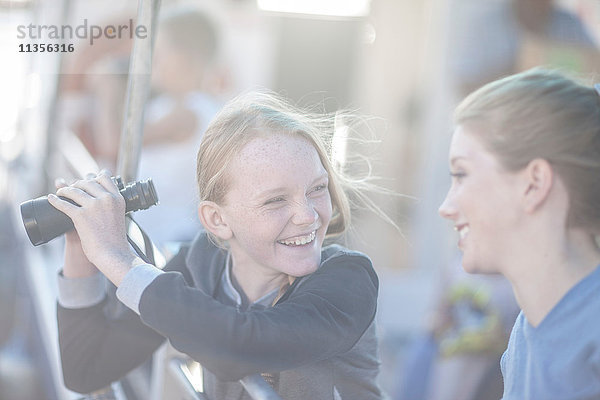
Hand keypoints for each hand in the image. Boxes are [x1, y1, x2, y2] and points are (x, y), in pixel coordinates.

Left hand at [48, 170, 144, 285]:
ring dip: (64, 190)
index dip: (94, 176)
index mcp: (117, 198)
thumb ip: (111, 205)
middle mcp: (106, 199)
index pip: (104, 178)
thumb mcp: (118, 216)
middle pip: (87, 182)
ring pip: (74, 191)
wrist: (113, 253)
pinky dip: (55, 200)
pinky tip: (51, 198)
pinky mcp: (81, 216)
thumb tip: (99, 199)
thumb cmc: (115, 239)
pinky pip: (64, 204)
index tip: (88, 178)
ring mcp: (94, 206)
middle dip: (77, 183)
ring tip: (60, 192)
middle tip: (72, 188)